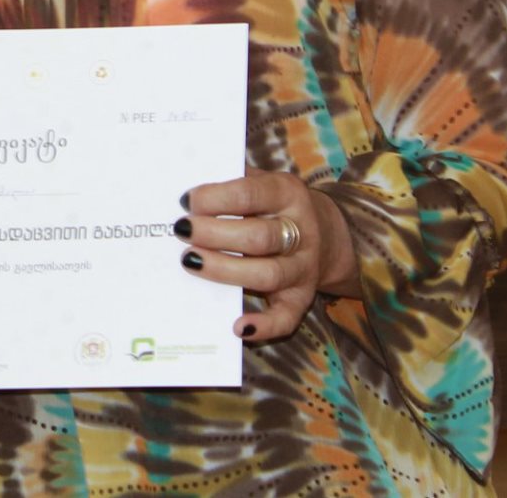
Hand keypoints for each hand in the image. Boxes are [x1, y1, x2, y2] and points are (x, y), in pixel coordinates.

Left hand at [178, 167, 358, 342]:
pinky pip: (287, 317)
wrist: (327, 232)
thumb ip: (228, 179)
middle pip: (257, 237)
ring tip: (190, 261)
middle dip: (214, 235)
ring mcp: (303, 268)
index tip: (185, 202)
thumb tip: (180, 180)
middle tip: (181, 231)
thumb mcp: (259, 180)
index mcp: (286, 193)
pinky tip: (237, 327)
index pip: (249, 194)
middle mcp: (300, 231)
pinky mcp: (302, 298)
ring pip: (268, 274)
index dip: (214, 198)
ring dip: (225, 271)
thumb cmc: (272, 203)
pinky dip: (264, 326)